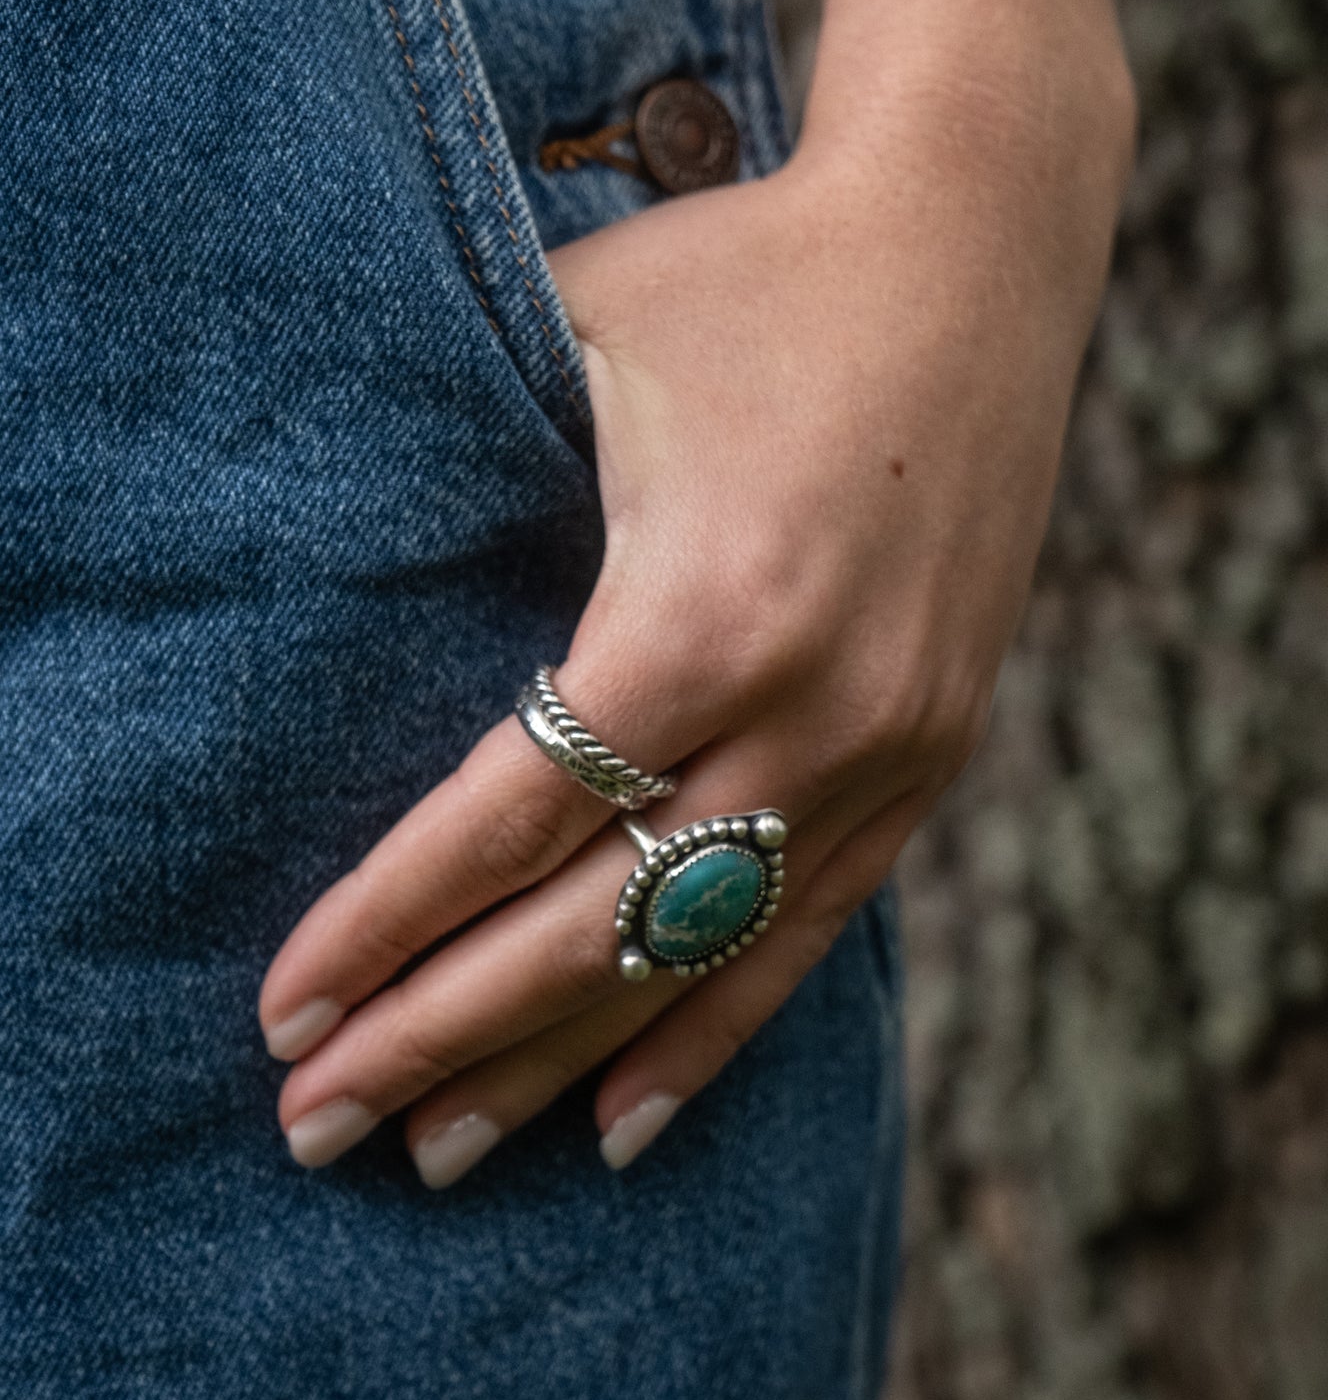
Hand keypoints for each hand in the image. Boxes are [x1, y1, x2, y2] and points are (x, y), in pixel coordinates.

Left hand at [257, 56, 1135, 1184]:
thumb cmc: (748, 276)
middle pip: (590, 928)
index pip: (507, 820)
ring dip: (556, 1064)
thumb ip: (473, 494)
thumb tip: (330, 618)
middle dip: (437, 1040)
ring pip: (698, 958)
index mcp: (704, 607)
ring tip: (438, 1155)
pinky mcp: (935, 748)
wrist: (972, 243)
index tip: (283, 1011)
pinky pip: (810, 929)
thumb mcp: (582, 351)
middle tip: (317, 1130)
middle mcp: (812, 707)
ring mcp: (890, 743)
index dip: (384, 925)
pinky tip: (625, 1119)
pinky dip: (712, 1032)